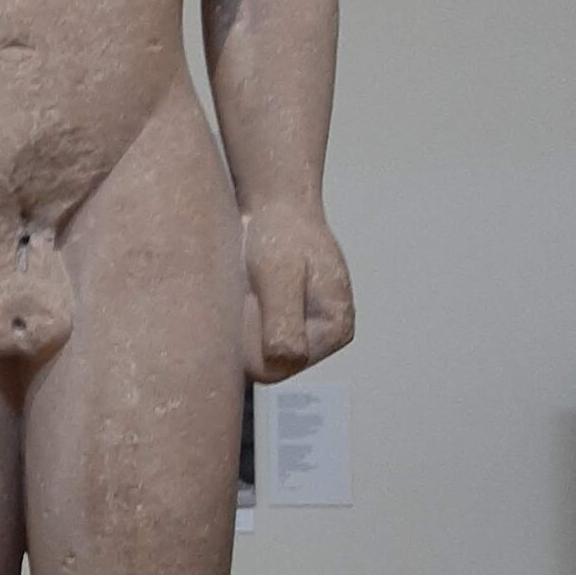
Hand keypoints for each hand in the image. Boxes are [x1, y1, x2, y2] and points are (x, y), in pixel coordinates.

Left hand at [242, 203, 353, 381]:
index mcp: (336, 330)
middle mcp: (324, 339)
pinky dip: (239, 318)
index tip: (249, 298)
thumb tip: (287, 360)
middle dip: (247, 332)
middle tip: (247, 290)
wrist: (275, 207)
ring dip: (242, 325)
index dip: (251, 340)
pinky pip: (250, 340)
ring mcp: (304, 331)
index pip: (279, 367)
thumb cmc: (280, 234)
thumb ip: (283, 319)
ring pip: (255, 352)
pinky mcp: (285, 324)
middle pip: (267, 363)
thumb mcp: (279, 274)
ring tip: (248, 287)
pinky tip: (245, 291)